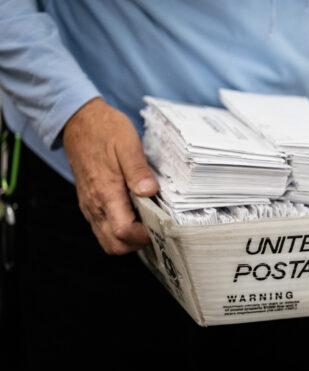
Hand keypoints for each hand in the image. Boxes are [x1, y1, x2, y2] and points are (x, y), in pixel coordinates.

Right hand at [63, 97, 157, 254]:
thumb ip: (138, 170)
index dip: (145, 235)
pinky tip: (136, 215)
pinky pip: (103, 228)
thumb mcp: (127, 144)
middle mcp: (95, 205)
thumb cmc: (104, 130)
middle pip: (114, 245)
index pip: (124, 232)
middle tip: (156, 228)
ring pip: (107, 240)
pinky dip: (119, 230)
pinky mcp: (90, 203)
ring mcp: (90, 206)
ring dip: (128, 239)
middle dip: (137, 243)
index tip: (161, 225)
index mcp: (106, 192)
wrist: (79, 121)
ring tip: (148, 223)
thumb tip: (150, 192)